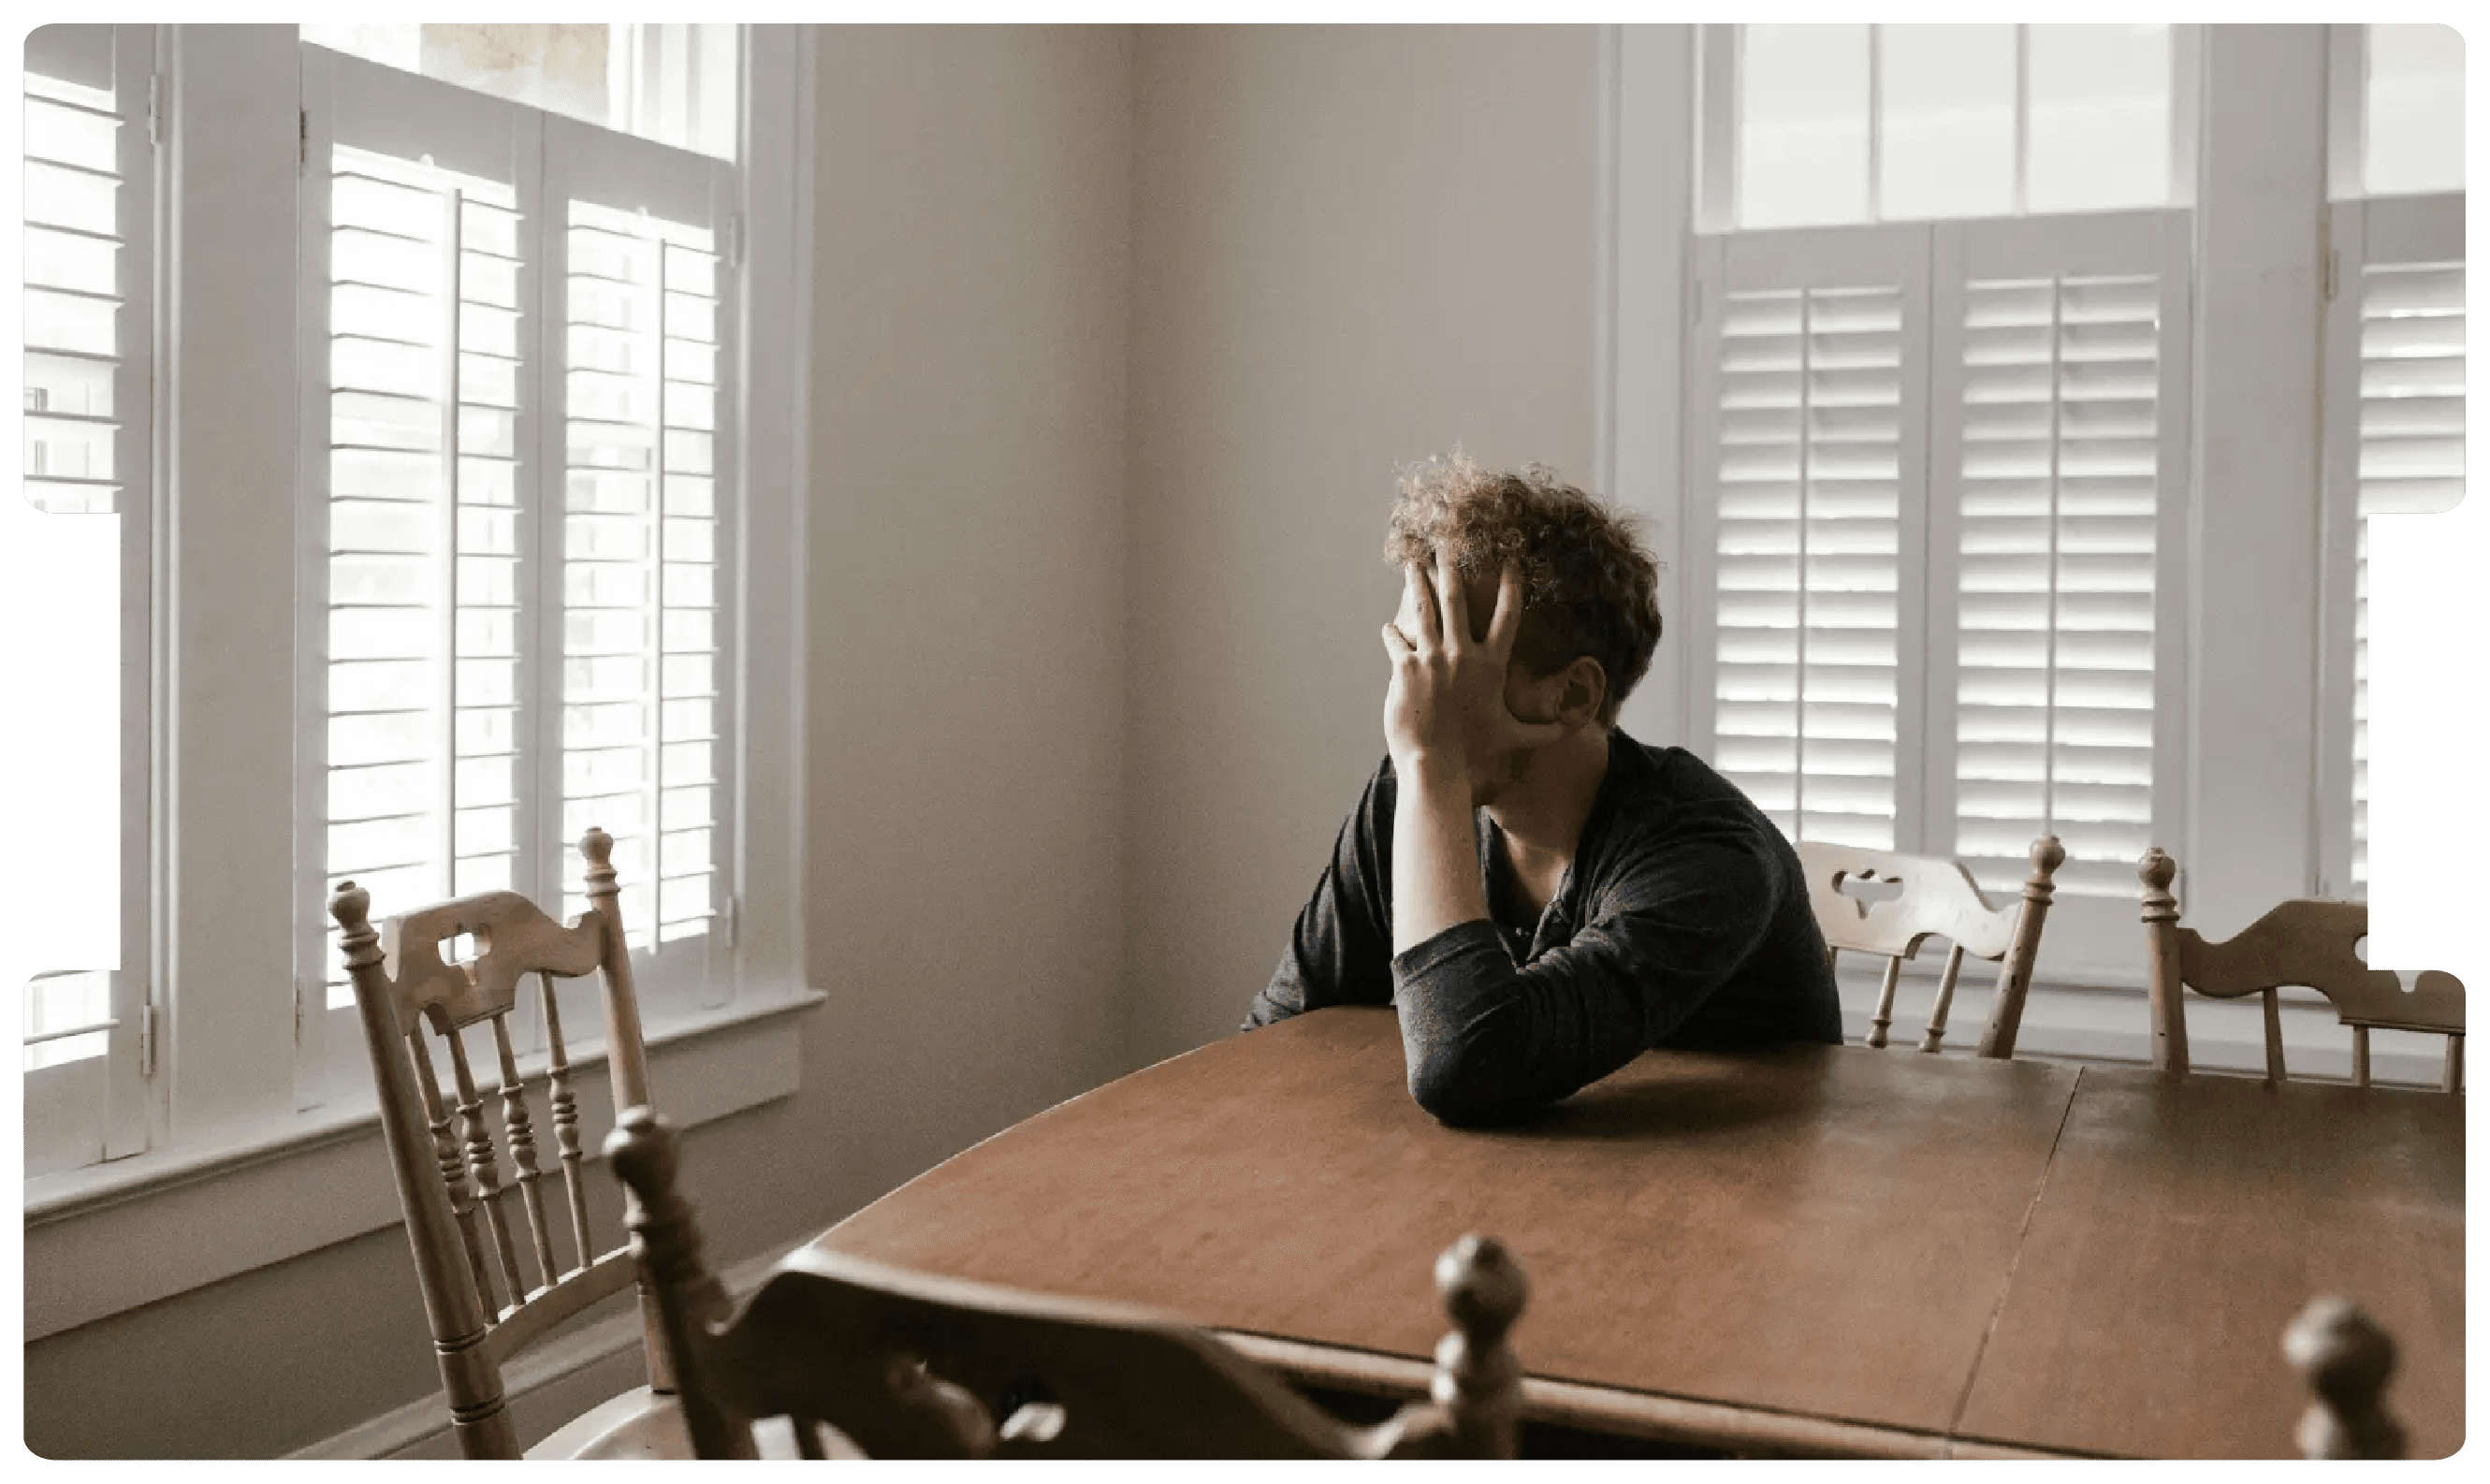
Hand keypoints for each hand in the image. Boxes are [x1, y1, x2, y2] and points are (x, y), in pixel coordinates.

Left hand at [1379, 552, 1565, 789]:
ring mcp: (1431, 658)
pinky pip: (1396, 640)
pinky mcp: (1405, 668)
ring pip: (1423, 608)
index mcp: (1490, 664)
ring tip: (1411, 562)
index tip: (1510, 560)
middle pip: (1457, 599)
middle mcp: (1461, 654)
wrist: (1437, 764)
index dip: (1511, 586)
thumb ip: (1544, 731)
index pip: (1508, 616)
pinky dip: (1392, 633)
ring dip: (1417, 582)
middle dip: (1452, 568)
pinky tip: (1388, 627)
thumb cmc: (1475, 753)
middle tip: (1447, 543)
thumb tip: (1574, 731)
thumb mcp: (1514, 738)